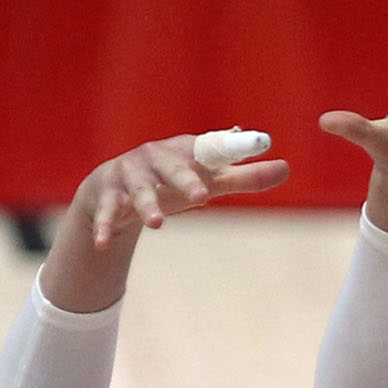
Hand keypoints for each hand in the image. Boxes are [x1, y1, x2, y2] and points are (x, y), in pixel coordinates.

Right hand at [69, 132, 288, 249]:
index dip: (232, 147)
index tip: (258, 143)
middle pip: (172, 168)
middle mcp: (155, 158)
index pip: (212, 148)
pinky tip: (103, 243)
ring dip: (146, 205)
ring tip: (156, 223)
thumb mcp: (208, 180)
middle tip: (201, 196)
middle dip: (185, 180)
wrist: (112, 189)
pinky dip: (104, 227)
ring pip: (138, 191)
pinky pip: (106, 213)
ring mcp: (129, 176)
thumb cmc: (171, 181)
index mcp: (185, 150)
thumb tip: (285, 168)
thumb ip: (244, 177)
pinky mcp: (106, 196)